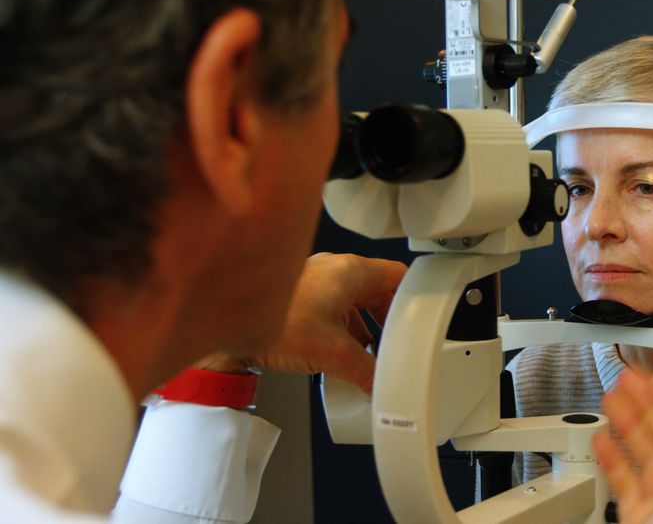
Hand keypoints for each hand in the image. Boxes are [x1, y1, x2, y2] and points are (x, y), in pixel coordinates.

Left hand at [196, 253, 405, 392]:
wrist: (225, 322)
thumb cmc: (272, 322)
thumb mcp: (331, 353)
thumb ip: (364, 371)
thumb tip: (378, 385)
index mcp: (350, 271)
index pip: (398, 275)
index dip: (416, 295)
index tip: (424, 311)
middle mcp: (334, 269)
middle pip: (377, 289)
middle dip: (389, 317)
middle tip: (399, 338)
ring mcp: (315, 280)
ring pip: (353, 299)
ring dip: (364, 324)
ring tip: (369, 350)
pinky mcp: (298, 295)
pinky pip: (333, 307)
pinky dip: (342, 326)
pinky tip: (339, 351)